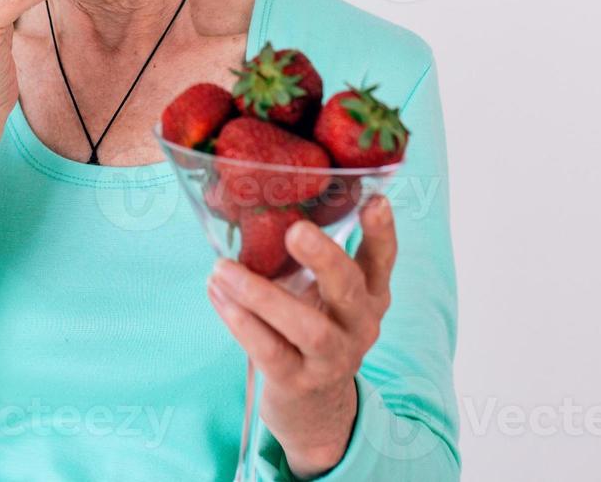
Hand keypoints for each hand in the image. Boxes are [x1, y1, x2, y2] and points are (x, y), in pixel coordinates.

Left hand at [206, 196, 396, 478]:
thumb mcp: (323, 293)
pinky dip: (241, 323)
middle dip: (323, 258)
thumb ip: (307, 256)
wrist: (312, 404)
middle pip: (349, 288)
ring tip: (222, 268)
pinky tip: (218, 296)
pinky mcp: (299, 381)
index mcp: (369, 292)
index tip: (374, 200)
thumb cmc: (312, 326)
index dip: (381, 231)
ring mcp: (333, 357)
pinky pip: (270, 351)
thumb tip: (255, 196)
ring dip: (261, 295)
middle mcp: (359, 324)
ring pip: (307, 328)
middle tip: (295, 230)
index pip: (382, 259)